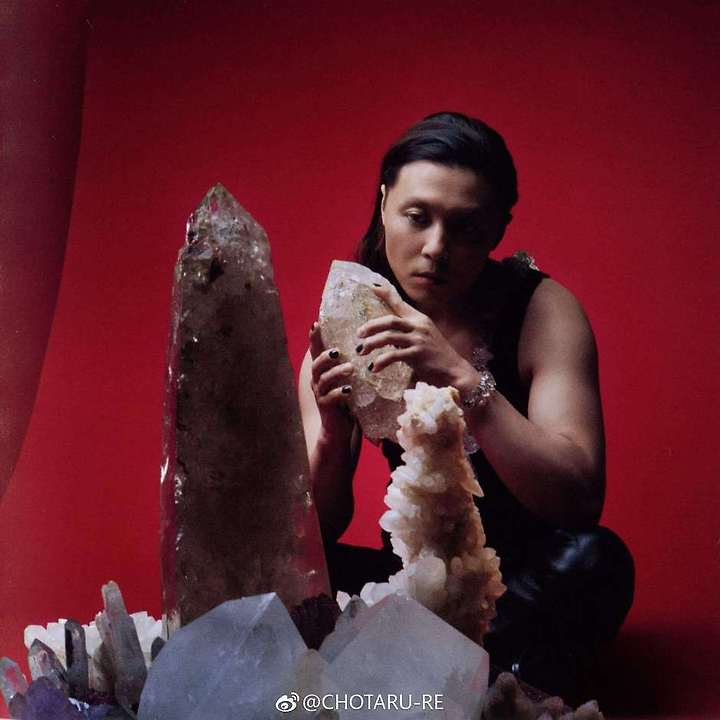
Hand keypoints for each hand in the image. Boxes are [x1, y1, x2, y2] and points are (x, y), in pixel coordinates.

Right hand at [309, 322, 356, 441]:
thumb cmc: (347, 399)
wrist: (340, 428)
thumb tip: (367, 341)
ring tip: (350, 368)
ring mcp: (320, 394)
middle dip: (325, 355)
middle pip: (316, 364)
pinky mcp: (326, 407)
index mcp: (322, 370)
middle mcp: (317, 380)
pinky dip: (339, 392)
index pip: (316, 350)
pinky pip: (330, 398)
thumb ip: (350, 362)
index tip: (316, 322)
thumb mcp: (348, 378)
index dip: (315, 337)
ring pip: (323, 379)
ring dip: (336, 372)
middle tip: (338, 351)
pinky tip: (349, 390)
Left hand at [356, 285, 477, 390]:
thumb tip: (387, 333)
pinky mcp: (417, 355)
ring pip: (388, 337)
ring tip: (362, 351)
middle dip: (371, 326)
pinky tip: (374, 368)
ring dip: (372, 344)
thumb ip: (408, 331)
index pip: (400, 303)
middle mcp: (419, 326)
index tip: (372, 287)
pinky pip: (393, 356)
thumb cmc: (436, 355)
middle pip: (389, 320)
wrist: (454, 370)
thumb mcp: (424, 337)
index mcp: (419, 319)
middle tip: (359, 334)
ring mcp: (418, 340)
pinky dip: (381, 362)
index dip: (386, 294)